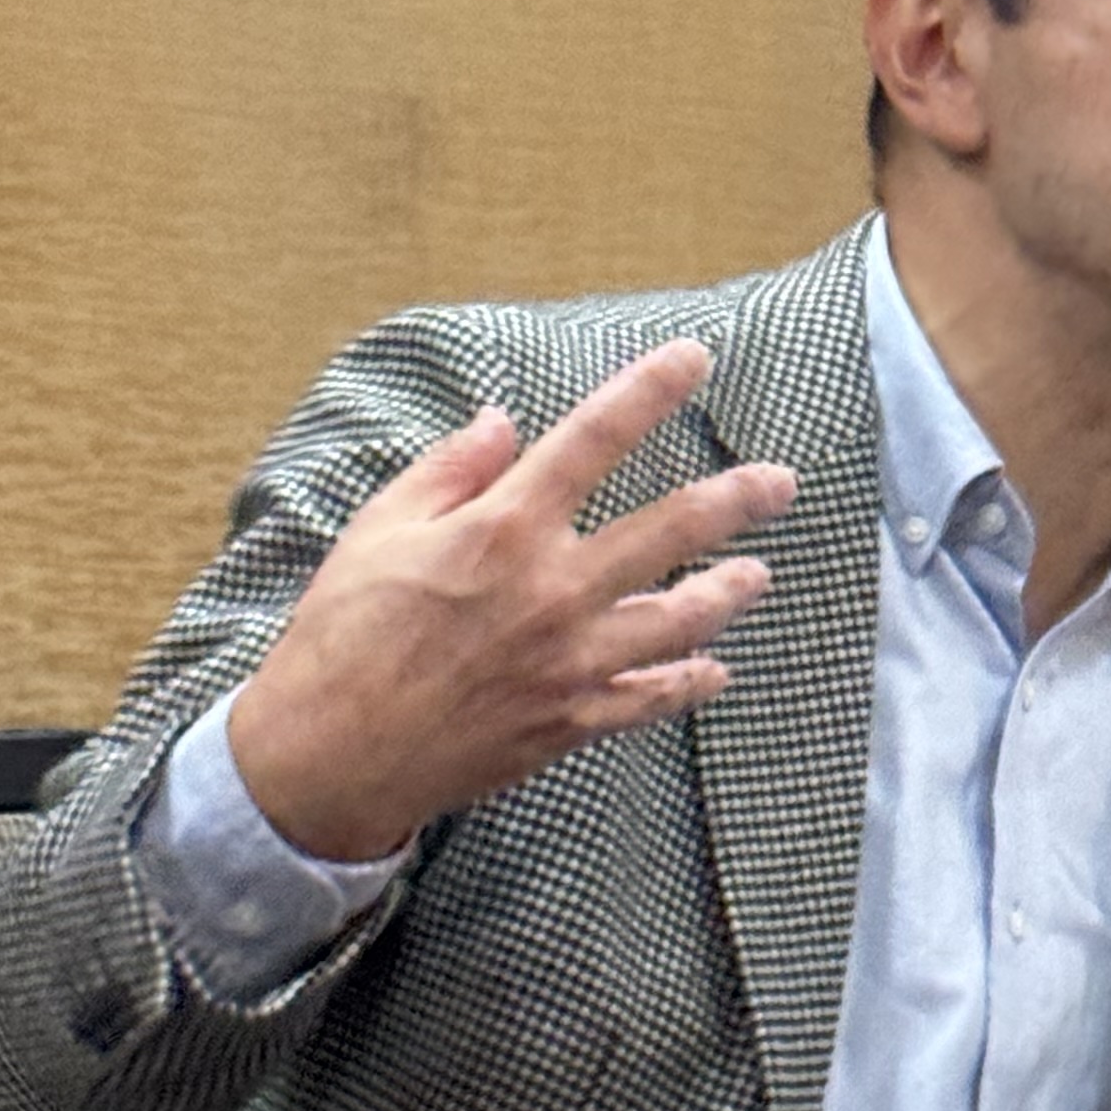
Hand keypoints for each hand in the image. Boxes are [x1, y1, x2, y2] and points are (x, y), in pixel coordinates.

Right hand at [222, 341, 796, 861]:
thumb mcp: (378, 528)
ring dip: (727, 595)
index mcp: (502, 528)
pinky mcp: (569, 721)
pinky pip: (649, 699)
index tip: (695, 357)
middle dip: (735, 499)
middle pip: (669, 530)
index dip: (649, 390)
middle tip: (782, 482)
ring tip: (759, 575)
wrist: (329, 753)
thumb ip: (450, 469)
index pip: (594, 439)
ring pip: (678, 619)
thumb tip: (502, 420)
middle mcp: (551, 589)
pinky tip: (716, 672)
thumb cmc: (341, 633)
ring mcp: (569, 660)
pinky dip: (688, 685)